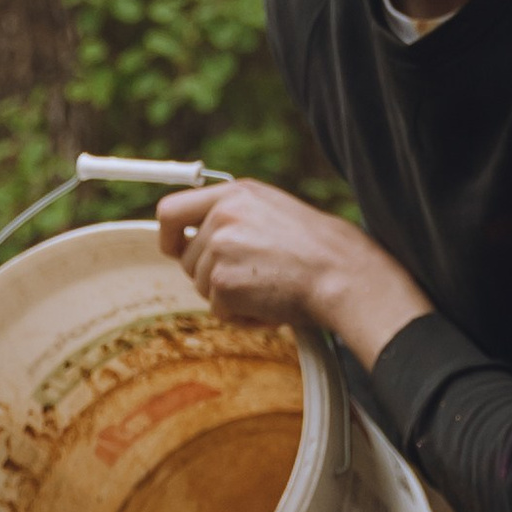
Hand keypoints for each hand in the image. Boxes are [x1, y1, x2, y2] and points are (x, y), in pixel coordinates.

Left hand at [158, 178, 431, 365]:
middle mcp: (222, 216)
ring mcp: (219, 248)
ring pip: (202, 286)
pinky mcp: (222, 282)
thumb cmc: (321, 250)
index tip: (174, 248)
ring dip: (231, 298)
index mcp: (235, 194)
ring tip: (271, 291)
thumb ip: (235, 218)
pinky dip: (243, 317)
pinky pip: (218, 310)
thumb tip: (199, 240)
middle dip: (212, 276)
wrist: (344, 275)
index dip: (168, 235)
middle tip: (252, 281)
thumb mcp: (274, 212)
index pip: (171, 210)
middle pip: (186, 258)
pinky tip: (272, 306)